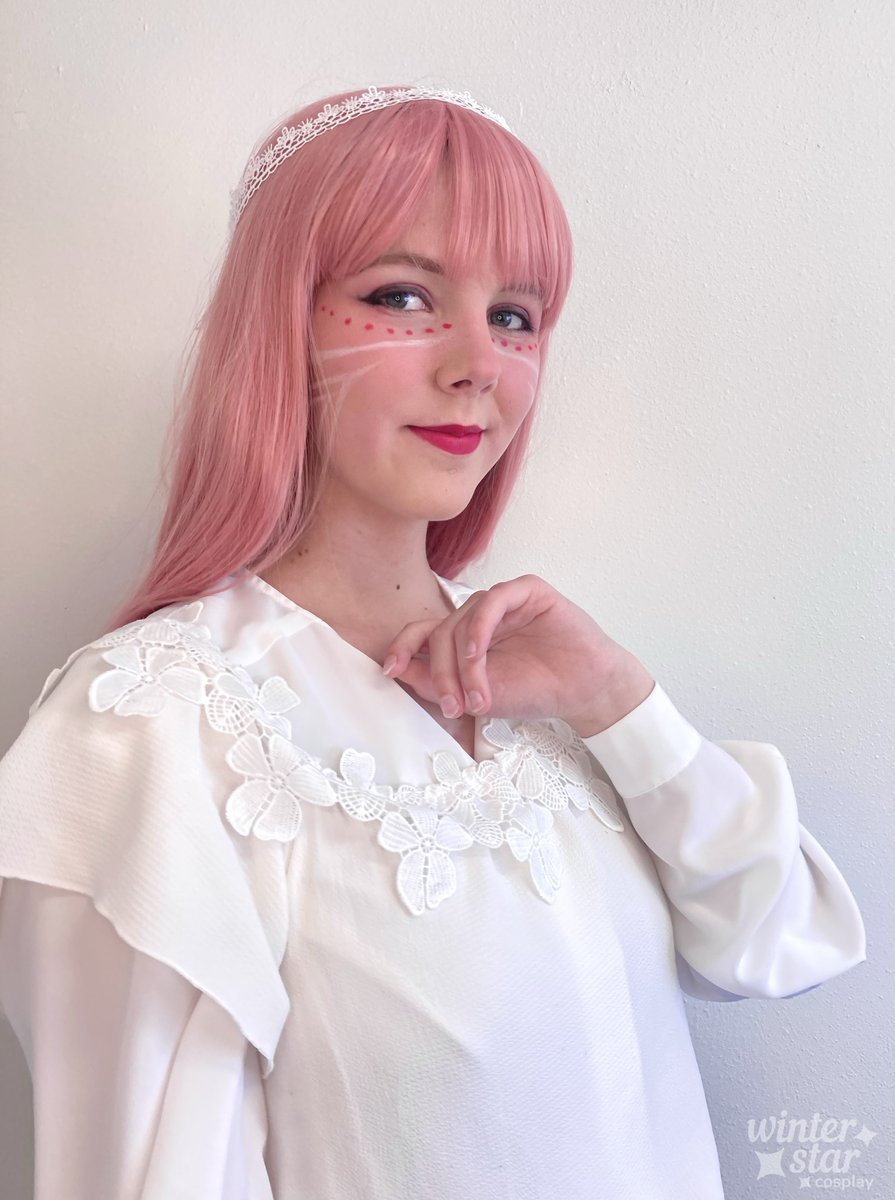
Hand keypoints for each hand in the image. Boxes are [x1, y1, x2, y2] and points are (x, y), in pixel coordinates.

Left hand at [380, 574, 655, 736]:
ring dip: (463, 662)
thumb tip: (396, 669)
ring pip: (462, 619)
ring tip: (478, 695)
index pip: (423, 632)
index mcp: (465, 638)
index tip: (390, 670)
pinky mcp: (528, 591)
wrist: (585, 691)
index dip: (403, 647)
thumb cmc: (536, 691)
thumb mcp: (478, 696)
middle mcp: (480, 616)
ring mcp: (504, 601)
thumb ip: (438, 683)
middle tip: (452, 704)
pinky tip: (478, 656)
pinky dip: (479, 629)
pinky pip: (492, 600)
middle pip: (439, 631)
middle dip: (440, 671)